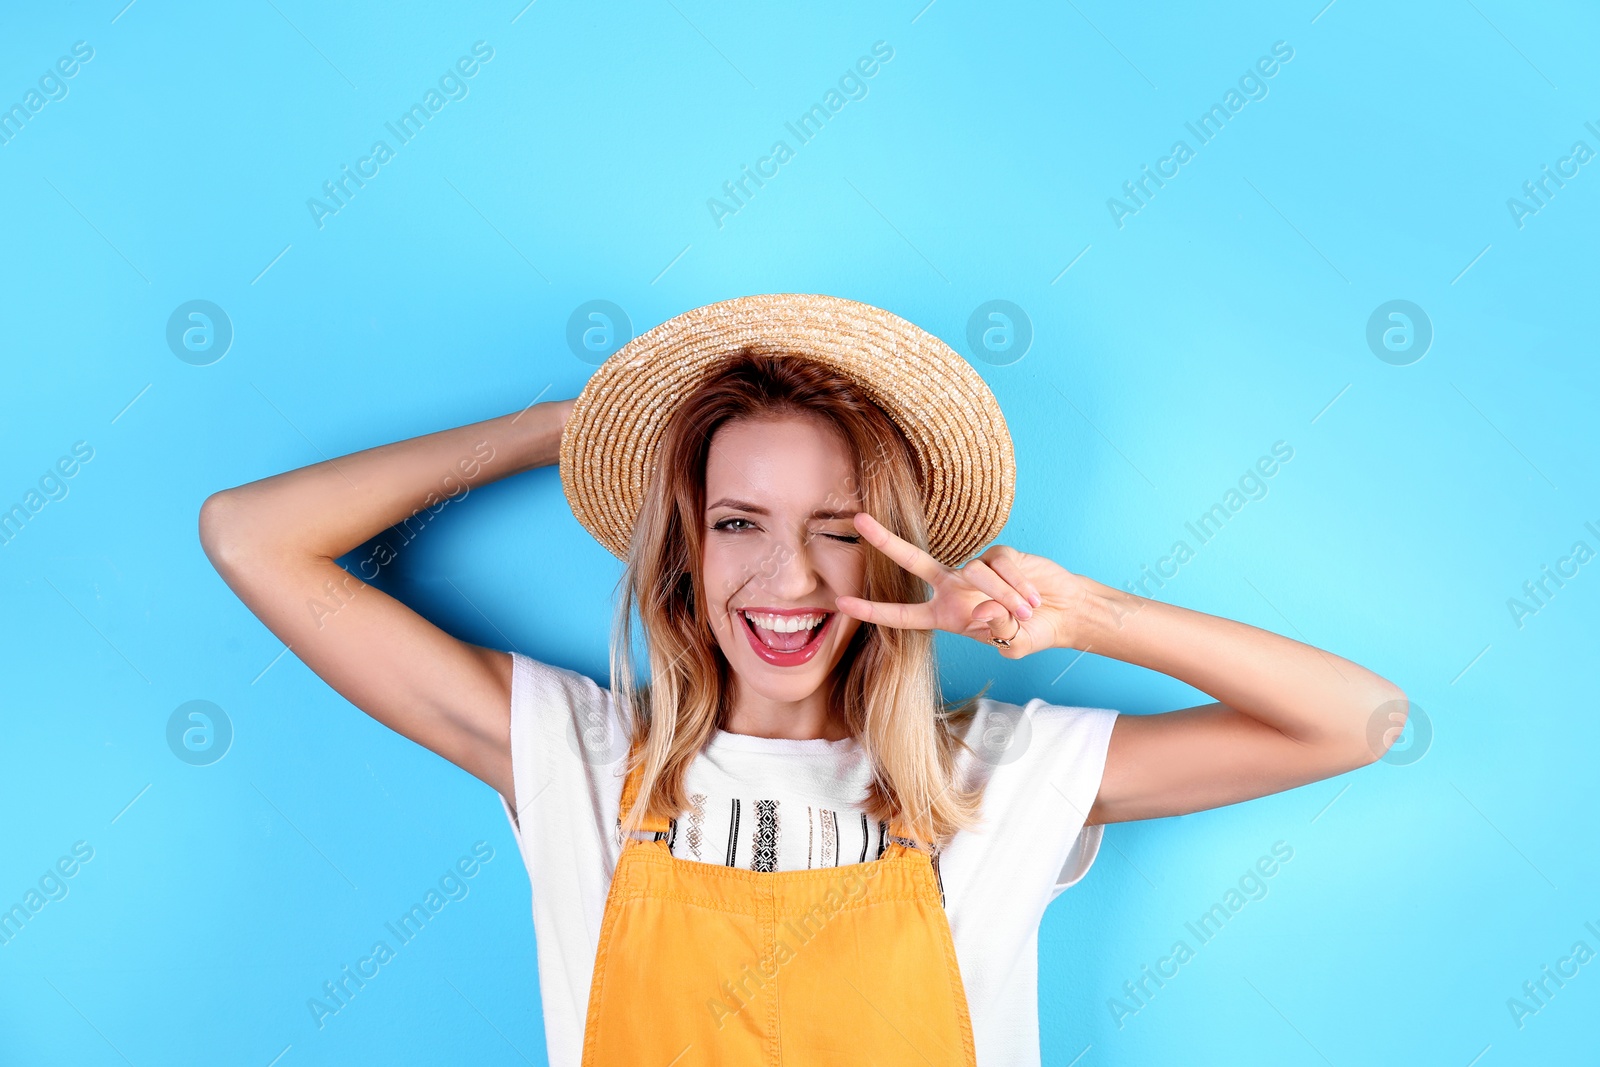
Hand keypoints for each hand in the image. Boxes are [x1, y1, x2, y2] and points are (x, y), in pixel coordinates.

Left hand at [833, 512, 1090, 658]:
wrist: (1064, 612)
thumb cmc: (1031, 633)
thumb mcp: (1011, 644)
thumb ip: (995, 631)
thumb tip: (983, 611)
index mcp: (945, 616)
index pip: (902, 614)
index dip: (873, 610)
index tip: (842, 603)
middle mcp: (953, 588)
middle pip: (913, 561)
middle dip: (886, 540)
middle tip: (858, 519)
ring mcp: (975, 568)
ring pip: (978, 574)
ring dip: (1006, 597)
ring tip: (1028, 611)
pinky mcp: (1000, 554)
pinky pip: (1002, 565)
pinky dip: (1019, 584)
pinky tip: (1034, 597)